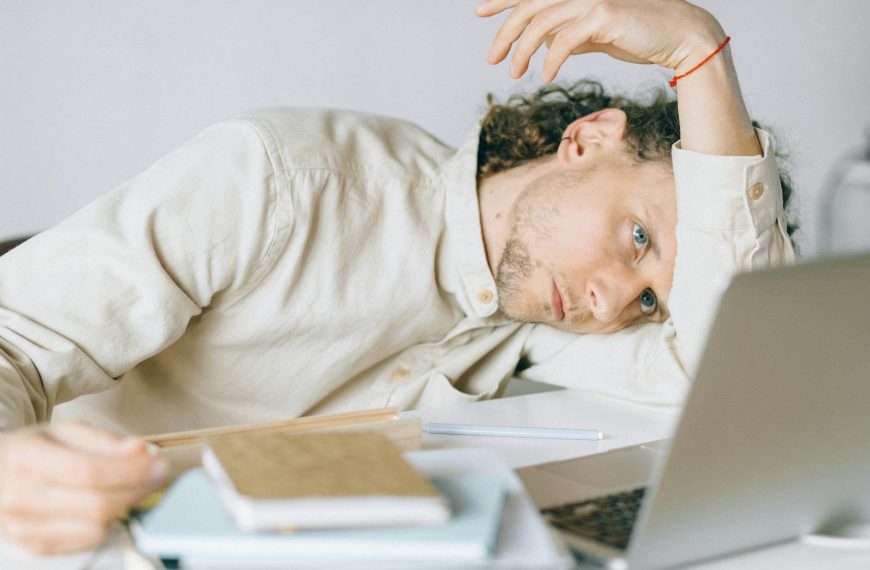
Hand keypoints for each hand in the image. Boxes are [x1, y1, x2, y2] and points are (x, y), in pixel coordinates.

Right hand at [0, 422, 168, 554]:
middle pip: (96, 503)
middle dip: (139, 488)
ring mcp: (25, 526)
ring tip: (134, 486)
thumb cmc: (34, 451)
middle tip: (159, 474)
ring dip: (126, 506)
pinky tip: (110, 504)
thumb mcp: (65, 432)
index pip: (89, 471)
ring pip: (96, 526)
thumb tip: (143, 451)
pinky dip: (109, 523)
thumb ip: (105, 441)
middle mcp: (21, 496)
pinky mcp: (36, 546)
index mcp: (27, 458)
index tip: (159, 463)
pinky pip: (88, 541)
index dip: (132, 470)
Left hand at [476, 0, 724, 81]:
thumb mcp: (598, 36)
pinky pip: (563, 40)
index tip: (480, 11)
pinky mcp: (602, 15)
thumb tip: (549, 46)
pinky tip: (546, 76)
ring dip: (522, 50)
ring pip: (540, 23)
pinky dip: (550, 60)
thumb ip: (573, 36)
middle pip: (528, 7)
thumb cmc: (639, 36)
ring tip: (514, 73)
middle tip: (492, 60)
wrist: (678, 37)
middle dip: (504, 33)